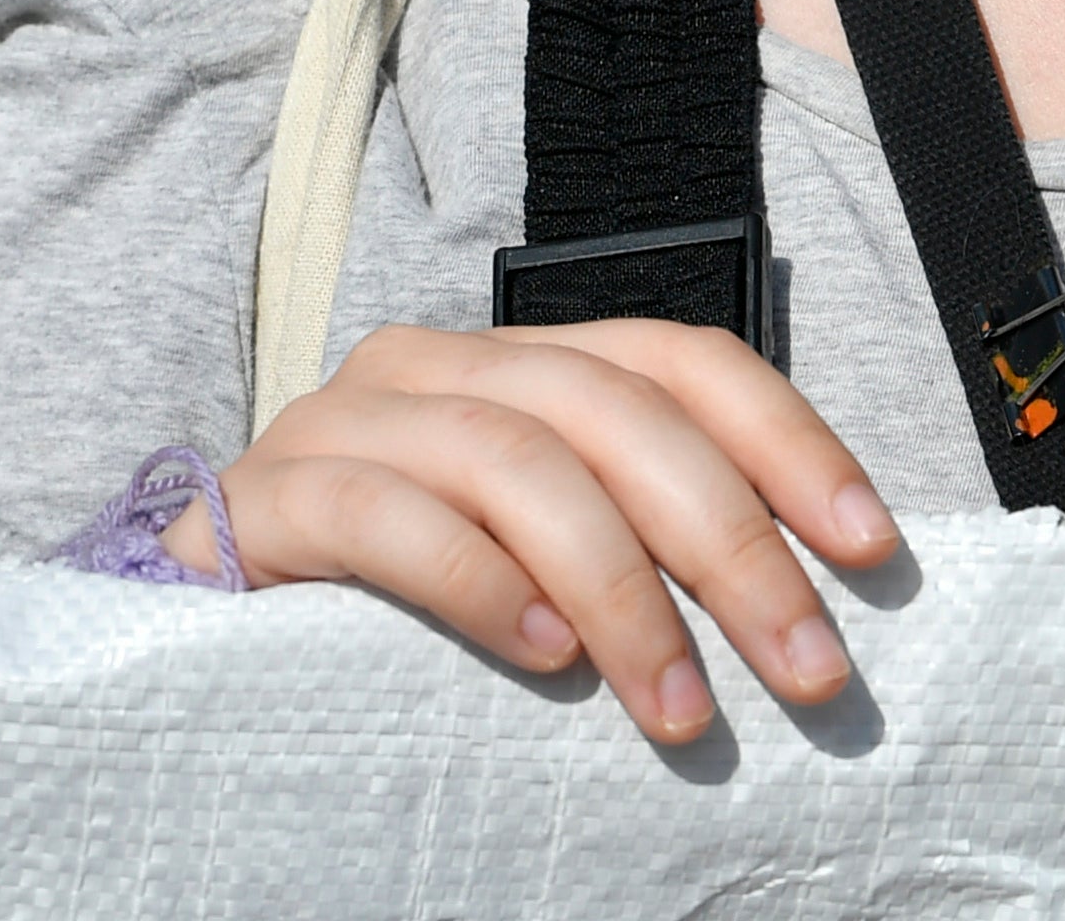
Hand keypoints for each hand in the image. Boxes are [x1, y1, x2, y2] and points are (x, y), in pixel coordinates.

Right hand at [204, 321, 898, 742]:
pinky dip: (479, 583)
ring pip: (518, 461)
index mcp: (521, 367)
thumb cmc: (392, 620)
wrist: (193, 644)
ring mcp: (344, 419)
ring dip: (622, 589)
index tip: (871, 549)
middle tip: (807, 669)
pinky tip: (541, 656)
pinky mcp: (265, 498)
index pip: (681, 359)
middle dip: (732, 544)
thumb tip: (805, 606)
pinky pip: (389, 515)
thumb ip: (638, 547)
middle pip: (617, 413)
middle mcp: (438, 367)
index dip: (788, 442)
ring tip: (680, 705)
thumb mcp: (538, 568)